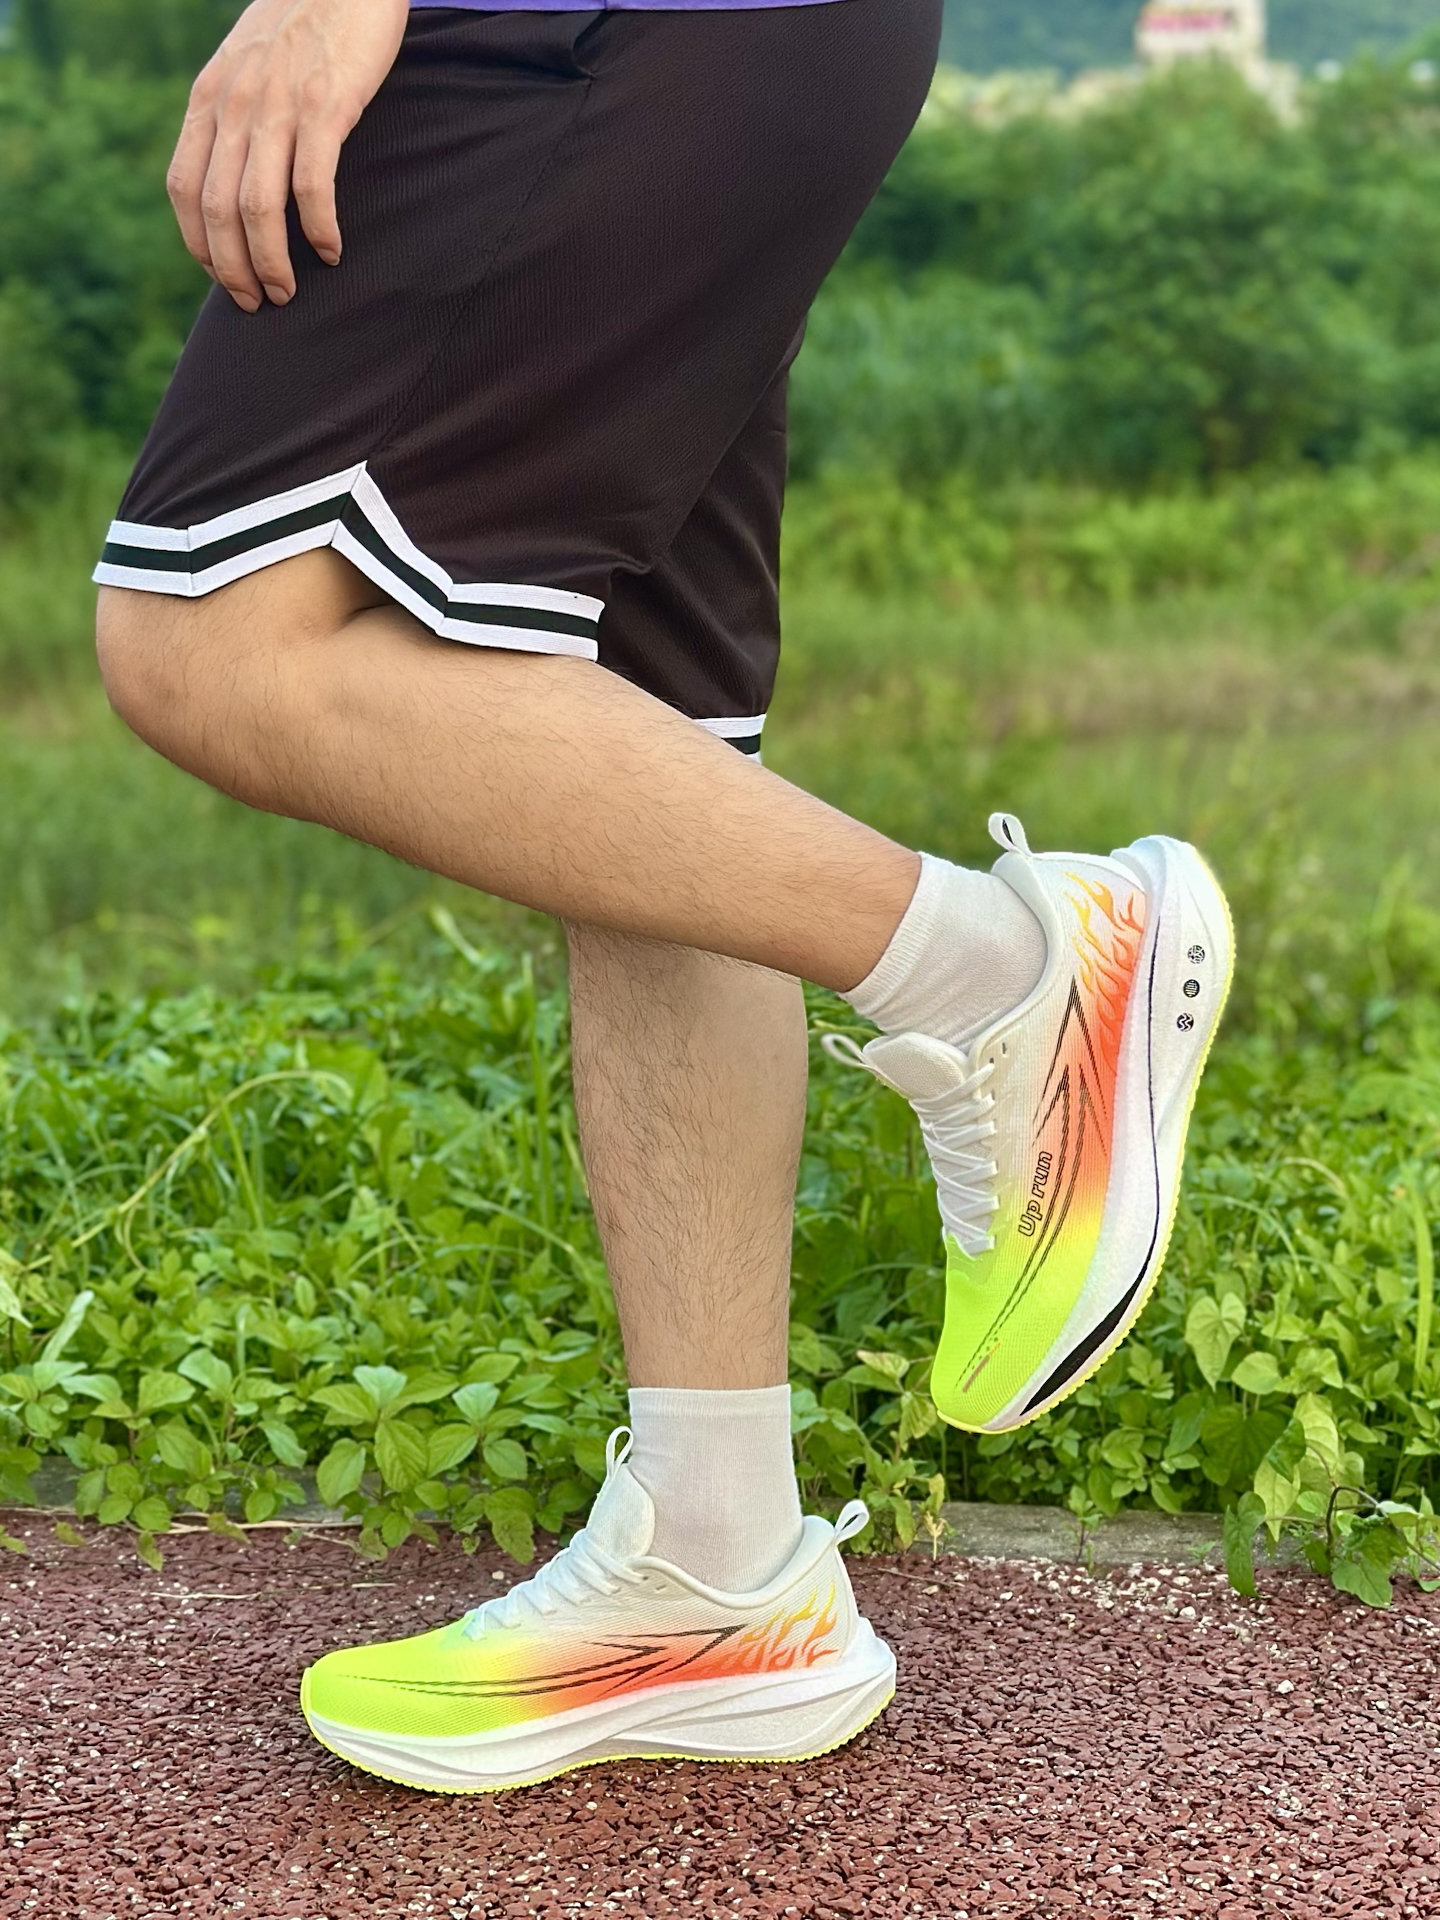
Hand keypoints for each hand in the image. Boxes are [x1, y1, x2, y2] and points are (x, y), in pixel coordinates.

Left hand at [167, 0, 409, 311]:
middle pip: (218, 210)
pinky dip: (318, 229)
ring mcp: (279, 105)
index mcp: (210, 99)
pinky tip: (332, 251)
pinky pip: (312, 185)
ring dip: (272, 261)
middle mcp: (235, 104)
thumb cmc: (304, 30)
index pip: (184, 188)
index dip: (198, 244)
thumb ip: (235, 119)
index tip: (223, 278)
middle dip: (234, 269)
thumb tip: (234, 182)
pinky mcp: (325, 106)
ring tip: (288, 291)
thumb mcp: (247, 69)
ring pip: (259, 207)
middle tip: (258, 303)